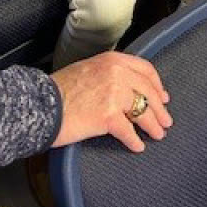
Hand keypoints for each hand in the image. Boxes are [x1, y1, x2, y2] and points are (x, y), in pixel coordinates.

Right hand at [51, 51, 171, 151]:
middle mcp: (117, 73)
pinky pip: (129, 131)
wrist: (40, 104)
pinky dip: (135, 141)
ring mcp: (114, 94)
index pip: (145, 70)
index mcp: (112, 60)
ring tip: (158, 135)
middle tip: (166, 121)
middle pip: (148, 91)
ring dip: (153, 125)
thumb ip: (108, 74)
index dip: (157, 85)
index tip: (163, 96)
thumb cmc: (59, 90)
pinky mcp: (108, 116)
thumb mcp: (87, 70)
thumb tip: (126, 88)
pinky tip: (137, 146)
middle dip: (160, 109)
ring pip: (143, 111)